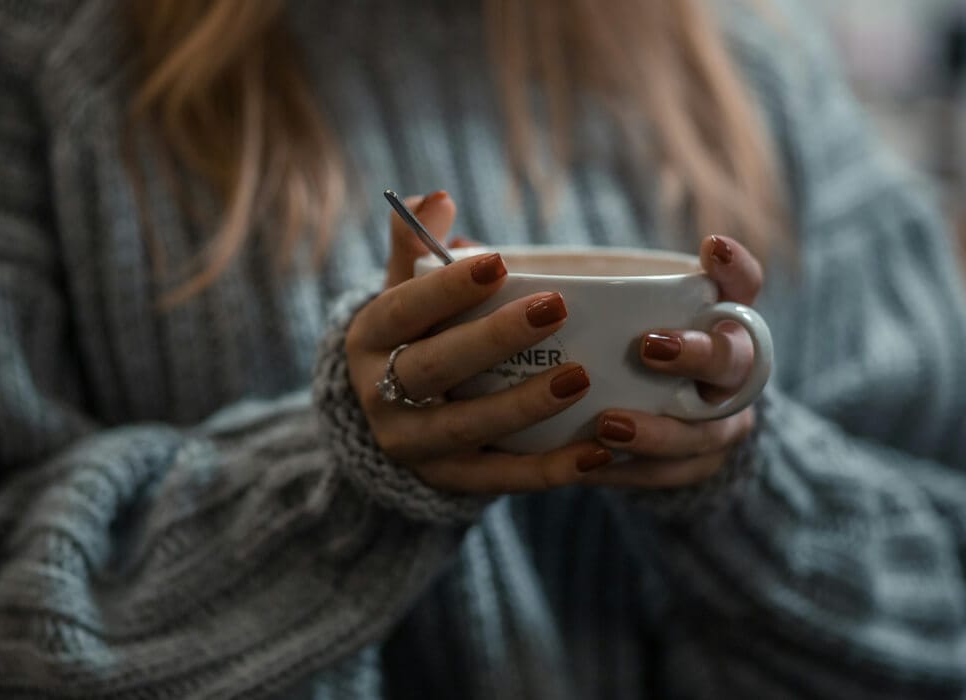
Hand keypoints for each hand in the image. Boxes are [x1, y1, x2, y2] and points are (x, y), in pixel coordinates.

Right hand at [346, 191, 613, 493]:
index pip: (402, 310)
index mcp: (368, 337)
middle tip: (556, 308)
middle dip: (493, 340)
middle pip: (432, 368)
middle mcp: (379, 394)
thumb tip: (436, 198)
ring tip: (581, 377)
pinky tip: (598, 449)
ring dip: (525, 405)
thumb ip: (417, 245)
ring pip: (467, 428)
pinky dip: (550, 470)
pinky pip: (502, 480)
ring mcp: (413, 445)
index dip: (446, 289)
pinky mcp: (450, 482)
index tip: (498, 262)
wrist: (391, 416)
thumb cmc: (415, 333)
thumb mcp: (404, 290)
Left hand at [586, 235, 764, 488]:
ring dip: (658, 430)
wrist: (661, 414)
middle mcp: (732, 368)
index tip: (710, 247)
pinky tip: (589, 464)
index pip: (743, 285)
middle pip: (734, 359)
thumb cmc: (621, 340)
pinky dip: (632, 470)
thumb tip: (469, 246)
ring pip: (706, 430)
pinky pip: (672, 475)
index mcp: (718, 316)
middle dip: (696, 353)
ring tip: (607, 425)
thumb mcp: (610, 305)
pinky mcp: (699, 465)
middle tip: (648, 347)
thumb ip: (568, 278)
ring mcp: (722, 421)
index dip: (736, 267)